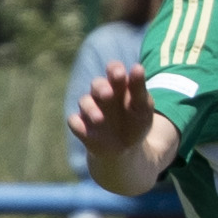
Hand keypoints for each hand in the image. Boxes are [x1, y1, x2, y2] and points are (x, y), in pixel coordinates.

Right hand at [72, 58, 158, 175]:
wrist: (127, 150)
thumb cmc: (136, 123)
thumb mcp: (143, 107)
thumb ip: (139, 89)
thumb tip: (138, 67)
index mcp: (118, 85)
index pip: (113, 70)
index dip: (114, 69)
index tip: (119, 74)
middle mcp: (101, 94)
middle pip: (97, 84)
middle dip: (101, 88)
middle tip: (108, 94)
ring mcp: (90, 110)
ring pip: (84, 102)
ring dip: (90, 109)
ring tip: (99, 119)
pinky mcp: (82, 126)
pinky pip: (74, 122)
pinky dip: (78, 125)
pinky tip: (84, 130)